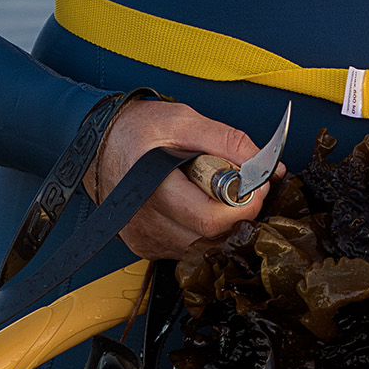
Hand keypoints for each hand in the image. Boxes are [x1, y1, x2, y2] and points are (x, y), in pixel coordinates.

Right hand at [84, 98, 277, 264]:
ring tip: (209, 192)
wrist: (101, 144)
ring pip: (202, 248)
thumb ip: (228, 141)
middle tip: (235, 187)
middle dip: (235, 215)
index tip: (254, 186)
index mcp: (152, 187)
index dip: (243, 206)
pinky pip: (187, 249)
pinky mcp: (145, 247)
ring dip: (218, 225)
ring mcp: (144, 238)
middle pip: (211, 238)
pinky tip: (192, 205)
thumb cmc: (138, 130)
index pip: (211, 219)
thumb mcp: (184, 119)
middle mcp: (144, 220)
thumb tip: (266, 167)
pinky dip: (200, 231)